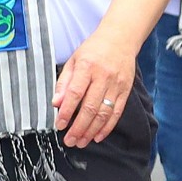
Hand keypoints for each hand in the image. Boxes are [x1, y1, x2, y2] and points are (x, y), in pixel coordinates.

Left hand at [53, 31, 140, 147]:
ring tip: (81, 141)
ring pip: (104, 113)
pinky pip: (117, 113)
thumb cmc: (93, 50)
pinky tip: (98, 136)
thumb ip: (64, 82)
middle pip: (90, 107)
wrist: (120, 39)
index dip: (67, 111)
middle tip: (69, 140)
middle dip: (79, 127)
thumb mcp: (74, 60)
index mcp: (87, 66)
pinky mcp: (126, 91)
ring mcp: (116, 84)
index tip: (60, 125)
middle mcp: (103, 76)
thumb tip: (56, 103)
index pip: (75, 93)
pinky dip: (107, 127)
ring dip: (91, 131)